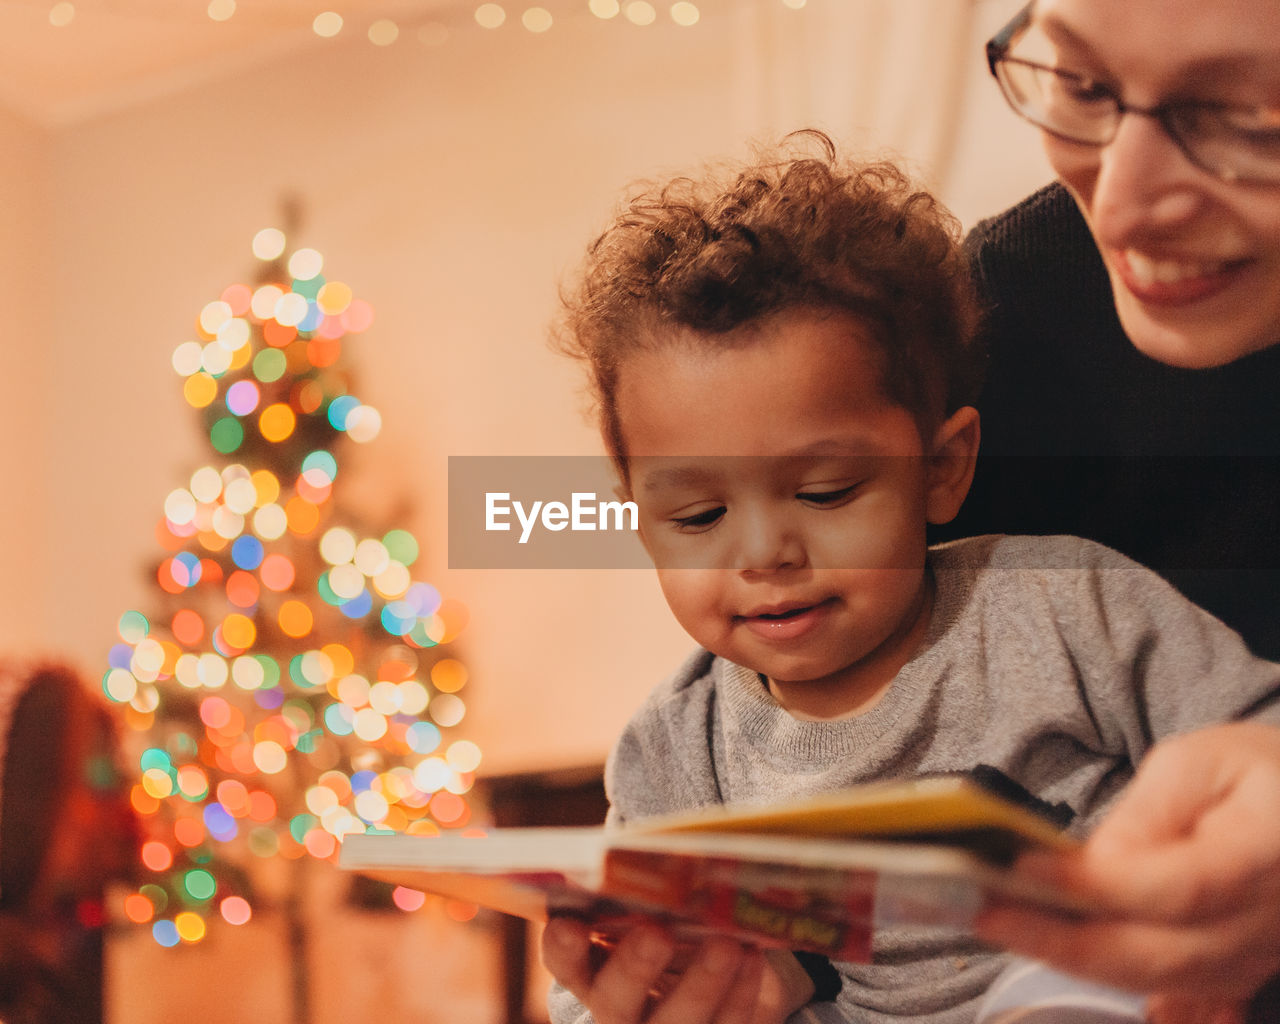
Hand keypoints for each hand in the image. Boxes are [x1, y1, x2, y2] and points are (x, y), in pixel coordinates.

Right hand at [541, 916, 813, 1023]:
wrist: (707, 970)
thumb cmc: (669, 921)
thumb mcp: (651, 907)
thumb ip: (647, 889)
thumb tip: (670, 853)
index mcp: (589, 967)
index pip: (564, 961)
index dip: (563, 947)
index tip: (567, 924)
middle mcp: (616, 1008)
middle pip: (613, 1002)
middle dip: (634, 968)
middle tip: (657, 932)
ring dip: (701, 983)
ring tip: (726, 943)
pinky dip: (740, 993)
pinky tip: (752, 956)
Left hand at [975, 721, 1279, 1004]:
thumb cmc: (1257, 773)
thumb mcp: (1198, 764)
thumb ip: (1146, 814)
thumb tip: (1087, 866)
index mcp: (1264, 853)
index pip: (1173, 889)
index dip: (1094, 886)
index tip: (1023, 868)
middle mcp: (1268, 921)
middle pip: (1158, 954)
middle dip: (1060, 939)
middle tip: (986, 913)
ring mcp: (1258, 956)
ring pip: (1157, 980)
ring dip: (1072, 959)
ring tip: (1002, 926)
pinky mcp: (1240, 971)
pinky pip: (1172, 991)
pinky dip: (1106, 972)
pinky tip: (1051, 948)